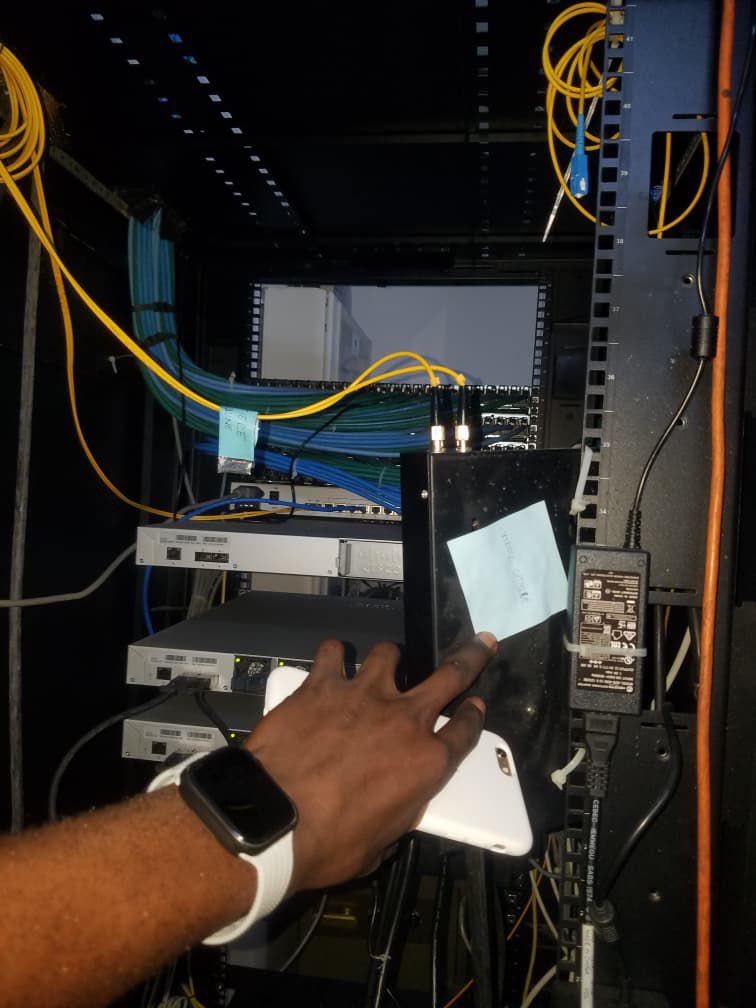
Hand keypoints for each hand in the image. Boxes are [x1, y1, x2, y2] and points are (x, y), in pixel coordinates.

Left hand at [244, 632, 496, 892]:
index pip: (464, 733)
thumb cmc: (329, 845)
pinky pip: (333, 653)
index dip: (473, 718)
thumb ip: (397, 813)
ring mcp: (363, 695)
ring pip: (389, 654)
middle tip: (480, 642)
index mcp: (426, 763)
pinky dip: (334, 655)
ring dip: (389, 657)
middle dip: (470, 657)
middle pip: (450, 677)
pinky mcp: (322, 685)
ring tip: (383, 661)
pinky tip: (331, 660)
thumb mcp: (380, 844)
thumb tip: (393, 805)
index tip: (476, 705)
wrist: (274, 819)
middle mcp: (404, 719)